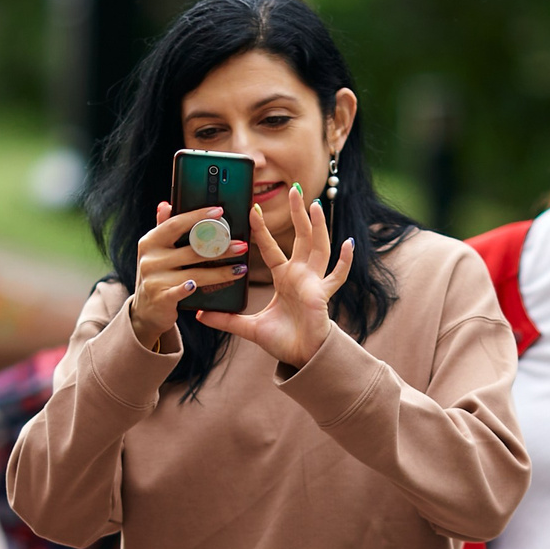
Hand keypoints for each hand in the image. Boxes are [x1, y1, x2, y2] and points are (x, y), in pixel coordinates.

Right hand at [126, 200, 248, 349]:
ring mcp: (154, 279)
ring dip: (221, 271)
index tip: (219, 211)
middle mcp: (150, 259)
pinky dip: (191, 287)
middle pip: (191, 249)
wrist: (146, 312)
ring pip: (194, 273)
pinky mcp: (161, 298)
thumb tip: (166, 204)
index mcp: (150, 242)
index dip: (197, 216)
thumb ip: (163, 228)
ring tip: (241, 268)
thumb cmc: (158, 276)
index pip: (175, 224)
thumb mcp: (157, 251)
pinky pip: (181, 291)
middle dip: (219, 247)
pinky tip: (203, 285)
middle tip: (242, 245)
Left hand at [193, 186, 354, 367]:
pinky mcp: (322, 294)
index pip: (272, 247)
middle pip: (301, 237)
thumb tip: (200, 315)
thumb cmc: (282, 340)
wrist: (301, 358)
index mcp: (284, 278)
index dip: (263, 229)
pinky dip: (345, 261)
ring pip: (319, 248)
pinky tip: (349, 244)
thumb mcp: (249, 328)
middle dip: (298, 214)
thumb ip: (226, 320)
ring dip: (318, 227)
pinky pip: (337, 275)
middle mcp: (301, 275)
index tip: (254, 209)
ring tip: (315, 205)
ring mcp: (314, 282)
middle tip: (296, 190)